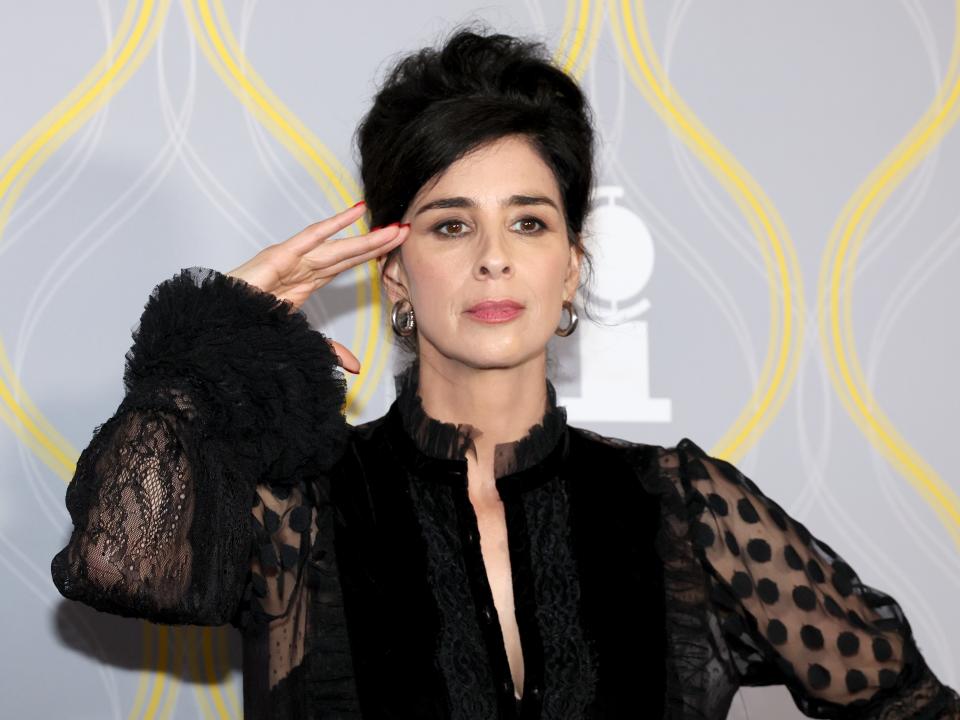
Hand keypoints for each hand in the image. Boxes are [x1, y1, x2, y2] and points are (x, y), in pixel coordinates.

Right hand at [225, 203, 408, 373]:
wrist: (218, 326)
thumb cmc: (247, 326)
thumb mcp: (298, 341)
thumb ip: (327, 350)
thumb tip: (356, 366)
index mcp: (306, 282)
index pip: (346, 265)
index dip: (371, 256)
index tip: (396, 248)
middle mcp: (302, 267)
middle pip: (348, 253)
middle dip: (377, 243)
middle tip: (406, 231)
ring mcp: (292, 259)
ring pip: (338, 246)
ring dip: (367, 237)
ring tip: (393, 228)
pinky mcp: (279, 256)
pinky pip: (312, 237)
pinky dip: (335, 225)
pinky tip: (356, 212)